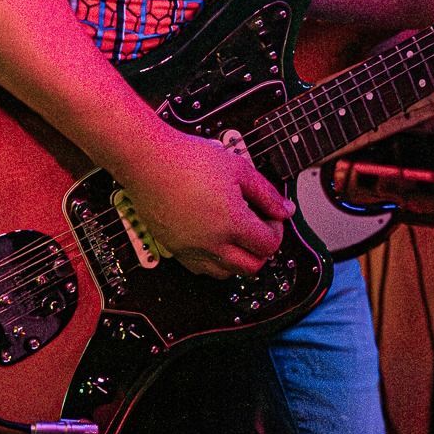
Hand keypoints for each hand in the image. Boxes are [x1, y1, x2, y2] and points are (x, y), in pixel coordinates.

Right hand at [122, 127, 293, 280]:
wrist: (149, 161)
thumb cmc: (188, 160)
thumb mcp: (238, 168)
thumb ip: (266, 193)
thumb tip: (285, 210)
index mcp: (231, 223)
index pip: (269, 245)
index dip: (276, 230)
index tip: (270, 216)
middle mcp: (212, 243)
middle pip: (251, 267)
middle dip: (261, 249)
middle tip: (258, 227)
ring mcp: (191, 249)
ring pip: (226, 273)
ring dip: (239, 259)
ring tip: (236, 233)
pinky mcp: (174, 249)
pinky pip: (201, 269)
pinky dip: (214, 261)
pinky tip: (214, 239)